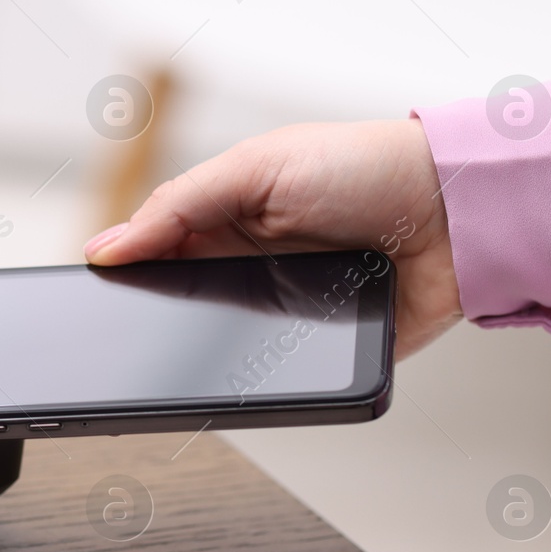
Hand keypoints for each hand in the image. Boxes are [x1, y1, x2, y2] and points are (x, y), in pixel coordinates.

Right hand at [84, 119, 461, 357]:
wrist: (458, 208)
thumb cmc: (365, 167)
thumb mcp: (254, 168)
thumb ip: (177, 205)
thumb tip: (107, 246)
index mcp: (224, 219)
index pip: (153, 252)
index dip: (122, 272)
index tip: (92, 294)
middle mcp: (249, 267)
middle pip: (178, 307)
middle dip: (153, 324)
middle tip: (123, 340)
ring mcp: (284, 311)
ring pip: (222, 352)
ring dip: (205, 356)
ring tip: (179, 361)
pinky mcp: (323, 352)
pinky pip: (280, 381)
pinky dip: (261, 384)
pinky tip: (243, 379)